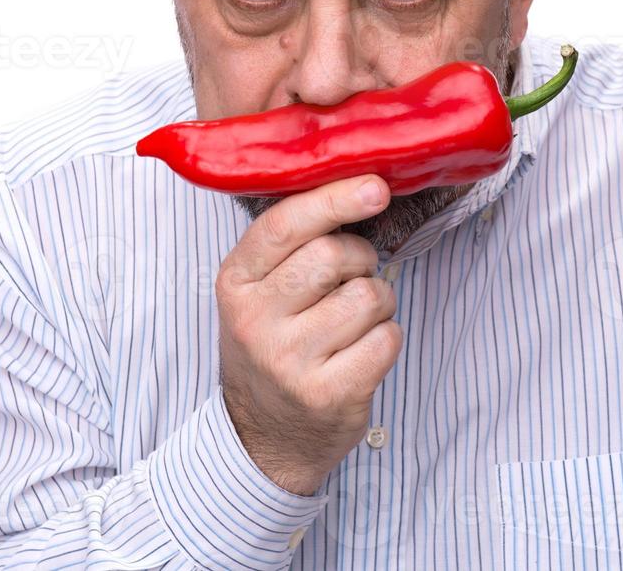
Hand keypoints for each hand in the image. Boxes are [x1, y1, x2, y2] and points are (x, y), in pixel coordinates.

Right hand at [215, 173, 400, 495]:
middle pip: (333, 255)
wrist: (264, 435)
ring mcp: (288, 362)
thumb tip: (362, 186)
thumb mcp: (262, 288)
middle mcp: (254, 321)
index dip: (335, 199)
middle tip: (353, 276)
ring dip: (378, 300)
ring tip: (355, 321)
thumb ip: (296, 241)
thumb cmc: (277, 340)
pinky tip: (361, 352)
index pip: (285, 225)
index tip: (376, 187)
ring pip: (368, 295)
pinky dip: (387, 337)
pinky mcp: (327, 395)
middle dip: (360, 258)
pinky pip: (387, 339)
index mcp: (235, 282)